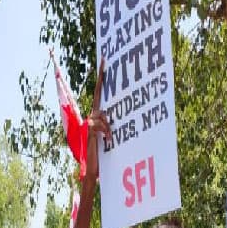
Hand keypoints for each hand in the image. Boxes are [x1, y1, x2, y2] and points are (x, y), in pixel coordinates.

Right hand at [84, 58, 114, 183]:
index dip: (102, 75)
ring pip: (104, 113)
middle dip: (102, 76)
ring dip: (110, 126)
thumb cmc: (106, 153)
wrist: (94, 168)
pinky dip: (107, 133)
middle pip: (99, 94)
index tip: (105, 59)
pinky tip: (108, 141)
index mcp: (99, 114)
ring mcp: (90, 121)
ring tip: (111, 138)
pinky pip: (101, 125)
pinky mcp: (88, 129)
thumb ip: (118, 123)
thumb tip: (138, 116)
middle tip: (105, 59)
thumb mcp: (115, 135)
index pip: (100, 90)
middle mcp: (93, 114)